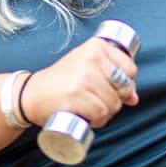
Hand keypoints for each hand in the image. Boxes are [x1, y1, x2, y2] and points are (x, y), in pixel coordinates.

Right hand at [20, 37, 138, 128]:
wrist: (31, 94)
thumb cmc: (62, 82)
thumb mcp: (87, 67)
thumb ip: (112, 76)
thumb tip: (134, 98)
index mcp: (97, 46)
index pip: (130, 69)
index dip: (127, 85)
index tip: (114, 90)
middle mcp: (92, 57)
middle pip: (123, 88)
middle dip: (117, 102)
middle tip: (100, 104)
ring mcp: (83, 75)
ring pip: (113, 103)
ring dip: (106, 114)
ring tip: (92, 111)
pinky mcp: (76, 94)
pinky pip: (101, 113)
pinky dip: (98, 120)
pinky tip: (89, 118)